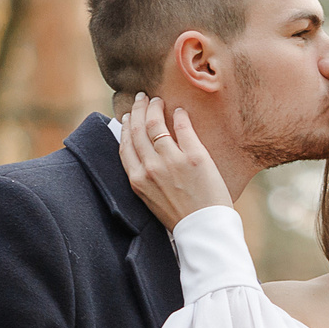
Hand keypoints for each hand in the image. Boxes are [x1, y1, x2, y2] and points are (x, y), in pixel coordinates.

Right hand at [117, 92, 233, 229]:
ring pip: (155, 123)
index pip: (125, 144)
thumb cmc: (179, 216)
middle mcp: (151, 168)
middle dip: (137, 109)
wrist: (203, 230)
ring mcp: (172, 161)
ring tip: (157, 100)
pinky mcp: (195, 157)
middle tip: (140, 97)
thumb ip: (144, 176)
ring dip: (154, 107)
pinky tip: (179, 111)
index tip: (126, 116)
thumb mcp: (151, 198)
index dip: (124, 126)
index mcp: (138, 180)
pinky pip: (183, 128)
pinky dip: (179, 116)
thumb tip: (144, 156)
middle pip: (138, 129)